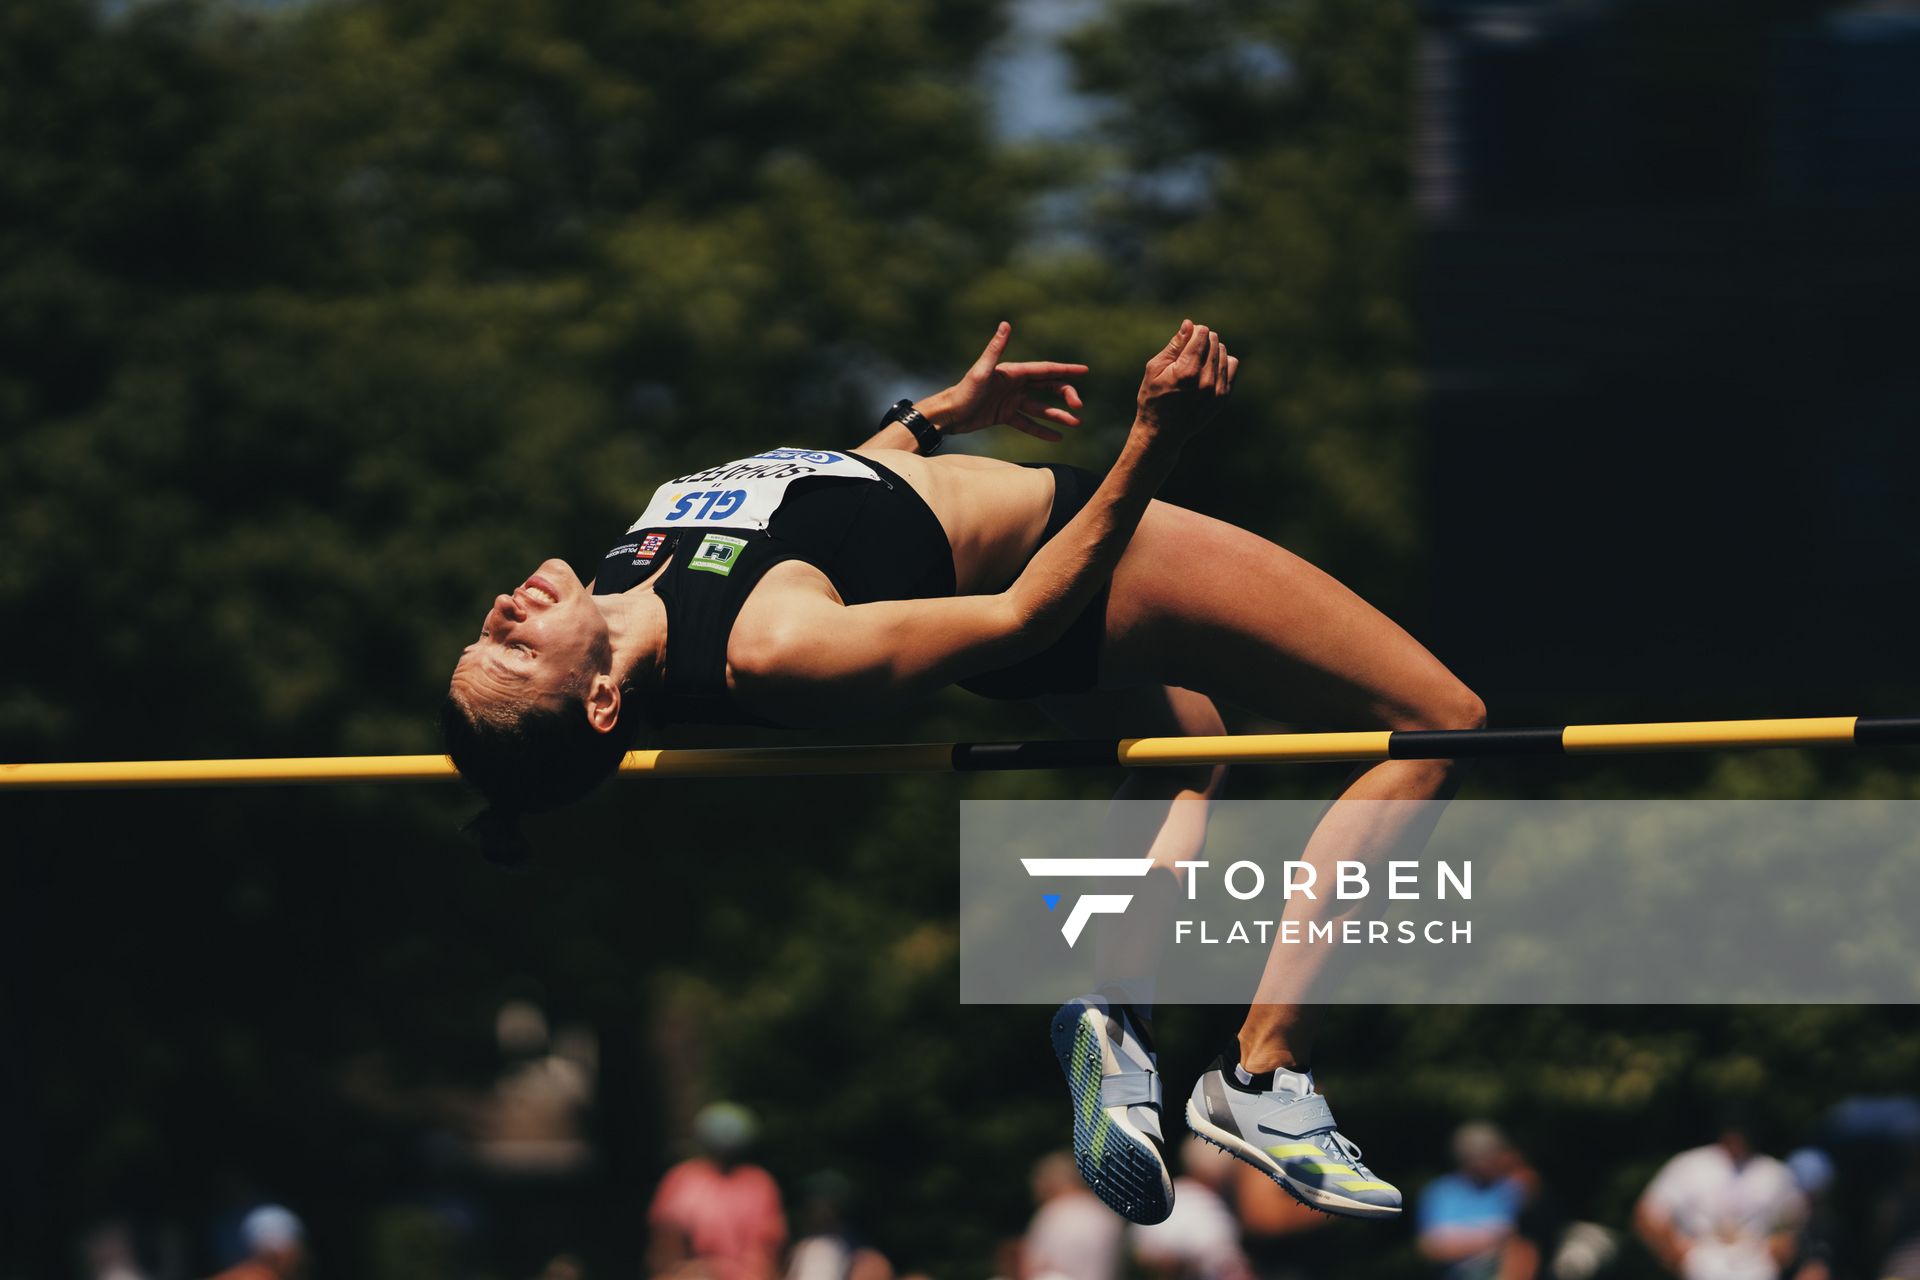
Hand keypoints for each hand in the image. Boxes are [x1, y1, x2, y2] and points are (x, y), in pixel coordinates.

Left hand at [923, 322, 1087, 440]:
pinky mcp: (1004, 416)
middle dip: (1066, 395)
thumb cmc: (963, 392)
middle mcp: (1015, 385)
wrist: (948, 415)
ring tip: (1076, 424)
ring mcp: (1011, 401)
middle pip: (1048, 388)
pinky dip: (1042, 430)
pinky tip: (1057, 437)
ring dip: (1058, 415)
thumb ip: (995, 349)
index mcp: (1013, 372)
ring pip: (1041, 408)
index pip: (1046, 370)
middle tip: (1079, 407)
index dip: (1066, 370)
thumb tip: (1005, 324)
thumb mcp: (981, 371)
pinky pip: (1028, 423)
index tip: (1085, 370)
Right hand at [1134, 319, 1235, 445]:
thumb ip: (1174, 345)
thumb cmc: (1153, 399)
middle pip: (1214, 341)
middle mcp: (1205, 380)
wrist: (1162, 433)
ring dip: (1212, 351)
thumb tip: (1189, 324)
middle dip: (1203, 340)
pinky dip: (1222, 362)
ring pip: (1224, 352)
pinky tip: (1208, 369)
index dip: (1193, 331)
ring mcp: (1217, 390)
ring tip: (1197, 362)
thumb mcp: (1155, 369)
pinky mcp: (1223, 396)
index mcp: (1187, 371)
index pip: (1202, 334)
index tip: (1185, 338)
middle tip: (1188, 352)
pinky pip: (1231, 365)